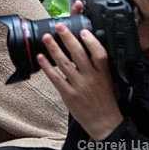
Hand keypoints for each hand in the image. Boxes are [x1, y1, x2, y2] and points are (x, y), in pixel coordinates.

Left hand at [36, 21, 123, 140]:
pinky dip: (47, 67)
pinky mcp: (68, 94)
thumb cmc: (105, 99)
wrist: (104, 123)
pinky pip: (55, 78)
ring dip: (54, 49)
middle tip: (59, 26)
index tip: (83, 31)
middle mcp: (91, 78)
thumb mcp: (108, 80)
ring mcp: (79, 86)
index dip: (91, 42)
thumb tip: (89, 45)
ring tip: (46, 37)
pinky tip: (40, 57)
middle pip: (78, 55)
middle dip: (68, 38)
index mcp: (103, 73)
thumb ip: (99, 65)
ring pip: (64, 64)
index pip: (100, 54)